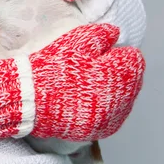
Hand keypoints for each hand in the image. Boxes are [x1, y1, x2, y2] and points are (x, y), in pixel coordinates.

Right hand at [0, 23, 145, 141]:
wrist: (29, 97)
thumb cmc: (51, 67)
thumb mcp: (74, 42)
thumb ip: (100, 35)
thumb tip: (115, 32)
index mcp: (114, 75)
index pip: (135, 61)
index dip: (123, 52)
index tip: (113, 50)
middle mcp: (117, 101)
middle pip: (133, 82)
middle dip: (123, 70)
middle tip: (104, 62)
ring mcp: (107, 119)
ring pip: (125, 101)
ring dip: (117, 89)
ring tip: (98, 79)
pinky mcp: (96, 131)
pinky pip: (112, 117)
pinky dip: (108, 106)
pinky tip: (94, 97)